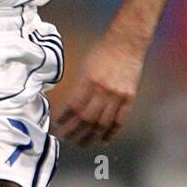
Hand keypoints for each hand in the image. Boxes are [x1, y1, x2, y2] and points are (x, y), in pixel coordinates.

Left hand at [55, 30, 145, 146]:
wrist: (127, 42)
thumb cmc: (102, 51)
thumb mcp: (84, 66)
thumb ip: (78, 86)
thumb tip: (68, 106)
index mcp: (88, 81)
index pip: (73, 106)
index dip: (63, 118)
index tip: (57, 124)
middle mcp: (103, 91)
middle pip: (86, 119)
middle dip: (73, 132)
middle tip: (65, 138)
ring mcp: (118, 96)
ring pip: (102, 124)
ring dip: (90, 137)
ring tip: (80, 144)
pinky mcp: (129, 98)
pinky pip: (119, 121)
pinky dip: (110, 133)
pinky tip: (102, 140)